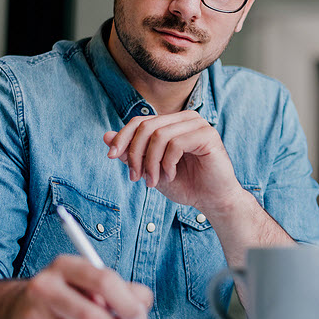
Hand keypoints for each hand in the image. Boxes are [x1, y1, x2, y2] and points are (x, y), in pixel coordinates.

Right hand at [7, 255, 151, 318]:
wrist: (16, 311)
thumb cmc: (65, 294)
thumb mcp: (90, 281)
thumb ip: (123, 289)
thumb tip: (143, 305)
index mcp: (66, 265)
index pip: (104, 281)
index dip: (128, 303)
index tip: (140, 318)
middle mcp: (46, 287)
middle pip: (93, 315)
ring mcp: (36, 316)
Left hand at [103, 111, 244, 211]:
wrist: (213, 201)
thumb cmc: (186, 184)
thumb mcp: (152, 169)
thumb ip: (132, 153)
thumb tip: (106, 136)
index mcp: (173, 122)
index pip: (141, 121)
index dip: (123, 137)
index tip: (112, 157)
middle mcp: (186, 118)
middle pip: (147, 126)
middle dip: (136, 154)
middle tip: (136, 177)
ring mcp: (198, 124)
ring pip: (159, 135)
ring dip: (151, 162)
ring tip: (154, 181)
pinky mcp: (207, 135)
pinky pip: (175, 143)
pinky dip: (167, 163)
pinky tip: (171, 175)